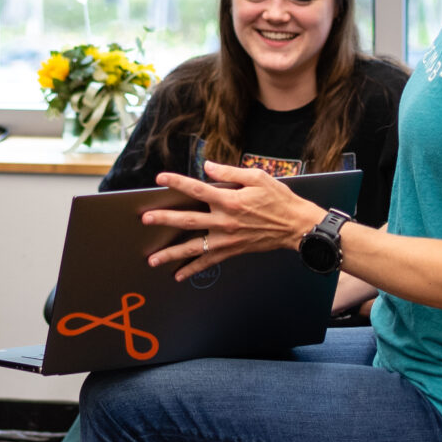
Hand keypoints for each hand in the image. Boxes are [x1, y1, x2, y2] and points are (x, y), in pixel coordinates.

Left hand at [141, 162, 329, 280]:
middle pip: (188, 220)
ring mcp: (227, 239)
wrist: (296, 226)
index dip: (177, 182)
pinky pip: (208, 261)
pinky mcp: (232, 251)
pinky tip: (178, 275)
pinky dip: (192, 269)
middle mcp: (225, 221)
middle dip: (164, 220)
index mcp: (230, 200)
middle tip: (145, 220)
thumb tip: (208, 167)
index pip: (197, 189)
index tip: (160, 179)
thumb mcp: (258, 178)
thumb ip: (230, 173)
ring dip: (171, 253)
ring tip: (152, 259)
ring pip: (193, 247)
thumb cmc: (279, 199)